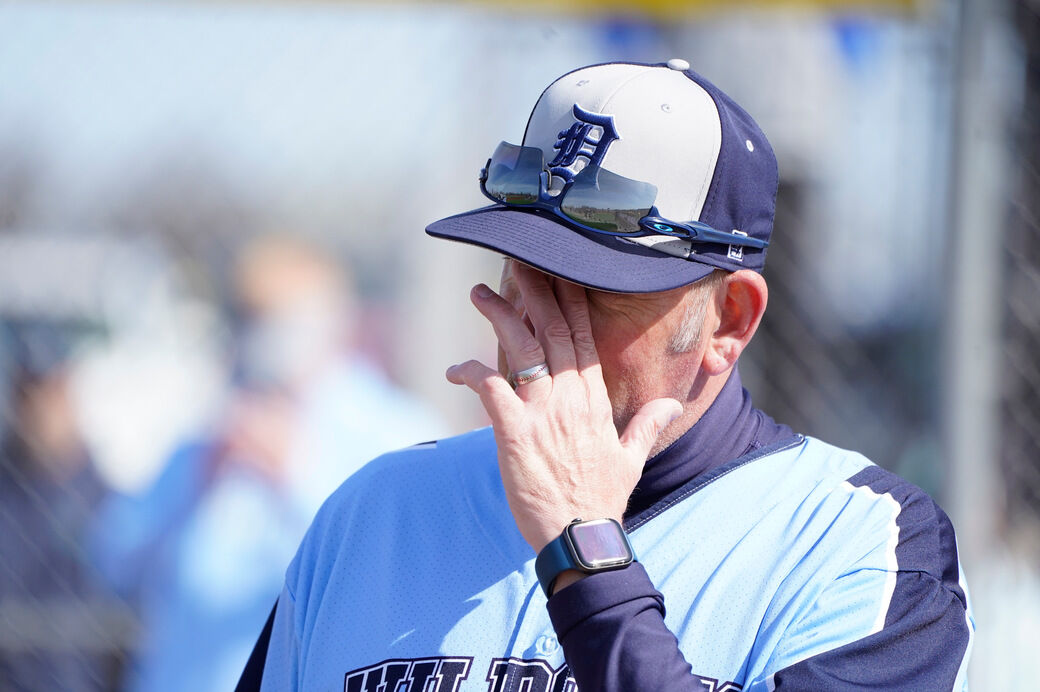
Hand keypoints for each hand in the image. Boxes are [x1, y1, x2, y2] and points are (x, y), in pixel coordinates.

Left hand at [447, 262, 681, 552]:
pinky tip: (456, 368)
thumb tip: (672, 404)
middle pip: (553, 331)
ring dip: (500, 316)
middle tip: (517, 262)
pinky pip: (491, 389)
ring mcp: (544, 413)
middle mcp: (571, 398)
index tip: (560, 272)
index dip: (570, 302)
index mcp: (594, 400)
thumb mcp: (632, 458)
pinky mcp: (515, 433)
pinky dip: (471, 372)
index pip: (583, 339)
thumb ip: (648, 425)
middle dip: (536, 291)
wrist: (583, 537)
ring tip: (480, 292)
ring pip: (521, 348)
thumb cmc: (603, 500)